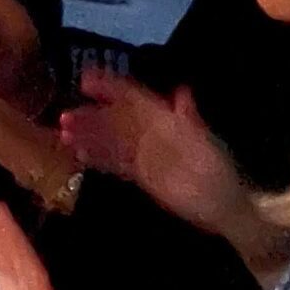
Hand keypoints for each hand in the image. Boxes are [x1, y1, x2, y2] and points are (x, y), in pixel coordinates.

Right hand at [62, 74, 261, 249]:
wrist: (224, 209)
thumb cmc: (217, 173)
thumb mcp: (204, 142)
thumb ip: (189, 116)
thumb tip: (181, 90)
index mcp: (166, 120)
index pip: (134, 97)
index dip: (110, 87)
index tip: (84, 80)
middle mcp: (151, 133)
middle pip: (116, 119)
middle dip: (91, 115)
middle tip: (65, 117)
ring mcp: (144, 154)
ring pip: (110, 140)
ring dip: (87, 136)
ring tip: (64, 135)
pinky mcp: (140, 174)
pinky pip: (113, 161)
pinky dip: (95, 157)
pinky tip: (79, 154)